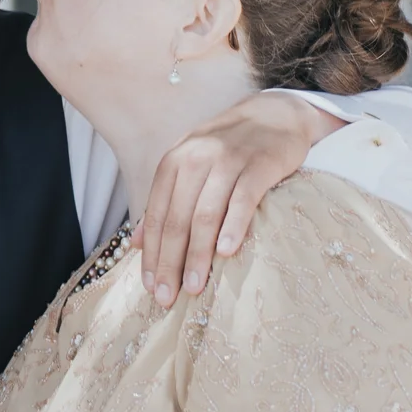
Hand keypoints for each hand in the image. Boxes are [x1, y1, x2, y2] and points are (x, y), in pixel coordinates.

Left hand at [134, 91, 345, 303]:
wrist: (275, 114)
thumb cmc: (229, 148)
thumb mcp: (189, 166)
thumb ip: (164, 201)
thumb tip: (136, 244)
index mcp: (175, 162)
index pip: (158, 214)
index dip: (152, 253)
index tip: (149, 286)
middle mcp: (196, 159)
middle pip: (178, 218)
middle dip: (170, 262)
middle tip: (167, 297)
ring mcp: (228, 160)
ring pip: (206, 213)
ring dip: (198, 253)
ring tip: (194, 286)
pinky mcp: (260, 164)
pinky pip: (243, 198)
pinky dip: (233, 225)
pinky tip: (226, 252)